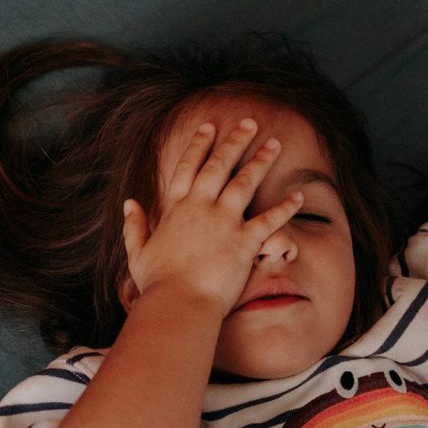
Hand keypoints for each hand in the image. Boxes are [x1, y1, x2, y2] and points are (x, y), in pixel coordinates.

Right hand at [121, 118, 303, 315]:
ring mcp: (224, 222)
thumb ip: (133, 226)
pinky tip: (299, 196)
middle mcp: (201, 208)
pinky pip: (270, 219)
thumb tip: (129, 203)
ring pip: (245, 182)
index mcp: (176, 209)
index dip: (199, 145)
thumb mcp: (138, 252)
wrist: (179, 303)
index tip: (209, 127)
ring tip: (274, 144)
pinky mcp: (244, 241)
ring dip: (261, 160)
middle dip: (235, 141)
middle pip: (219, 166)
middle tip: (249, 123)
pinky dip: (286, 208)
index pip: (188, 168)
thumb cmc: (158, 284)